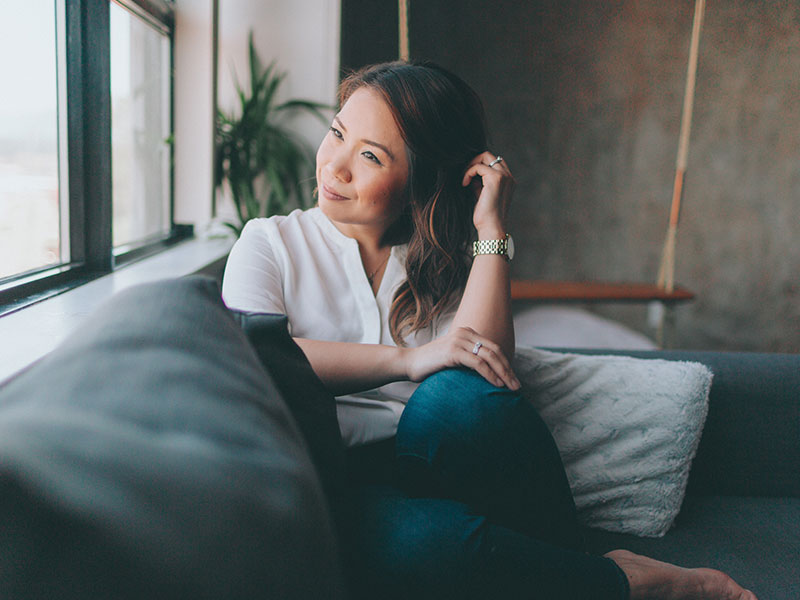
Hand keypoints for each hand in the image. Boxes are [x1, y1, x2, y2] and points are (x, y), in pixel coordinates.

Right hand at [401, 326, 520, 389]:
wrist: (409, 363)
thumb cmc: (431, 365)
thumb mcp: (454, 357)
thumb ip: (468, 358)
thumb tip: (488, 373)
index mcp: (466, 332)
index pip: (493, 347)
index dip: (506, 363)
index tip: (513, 379)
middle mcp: (464, 333)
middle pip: (495, 351)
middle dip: (508, 369)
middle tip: (517, 386)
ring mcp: (459, 341)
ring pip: (489, 357)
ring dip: (503, 373)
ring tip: (511, 387)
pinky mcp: (453, 352)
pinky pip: (478, 363)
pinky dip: (490, 374)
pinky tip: (496, 384)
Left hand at [462, 152, 515, 235]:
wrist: (491, 228)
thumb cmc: (486, 216)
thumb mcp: (482, 195)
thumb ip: (479, 182)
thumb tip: (470, 172)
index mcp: (508, 181)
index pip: (494, 162)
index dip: (480, 165)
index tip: (469, 177)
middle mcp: (508, 176)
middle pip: (489, 155)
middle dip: (474, 162)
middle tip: (465, 175)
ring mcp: (503, 176)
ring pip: (484, 156)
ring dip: (470, 165)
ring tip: (464, 180)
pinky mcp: (495, 178)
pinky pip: (478, 166)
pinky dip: (468, 173)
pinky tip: (464, 184)